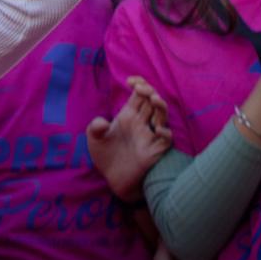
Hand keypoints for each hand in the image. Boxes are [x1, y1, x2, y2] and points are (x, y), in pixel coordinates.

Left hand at [86, 76, 171, 201]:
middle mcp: (141, 122)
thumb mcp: (94, 139)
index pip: (139, 93)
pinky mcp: (155, 150)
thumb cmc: (105, 155)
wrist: (112, 178)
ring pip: (162, 115)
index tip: (130, 81)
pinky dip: (165, 133)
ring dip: (161, 106)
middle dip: (149, 91)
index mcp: (129, 114)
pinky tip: (158, 129)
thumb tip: (104, 122)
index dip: (139, 83)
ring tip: (154, 99)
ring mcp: (149, 135)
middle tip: (141, 89)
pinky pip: (166, 139)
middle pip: (152, 100)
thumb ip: (95, 127)